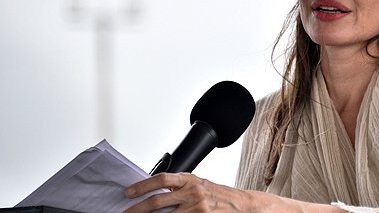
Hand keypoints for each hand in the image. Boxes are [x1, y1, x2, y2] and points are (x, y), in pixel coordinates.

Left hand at [124, 172, 257, 211]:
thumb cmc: (217, 194)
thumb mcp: (198, 184)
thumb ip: (178, 186)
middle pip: (158, 200)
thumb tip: (153, 191)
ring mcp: (196, 208)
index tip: (128, 192)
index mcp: (190, 179)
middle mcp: (192, 193)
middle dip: (138, 208)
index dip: (143, 185)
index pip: (162, 179)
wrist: (240, 205)